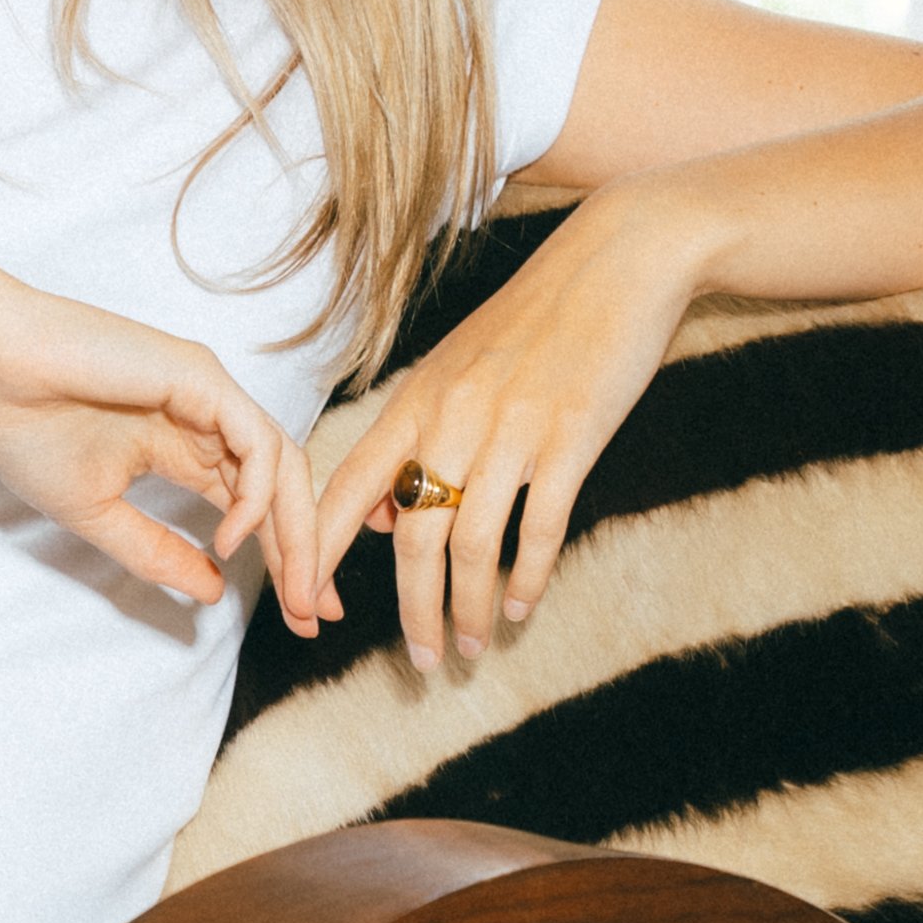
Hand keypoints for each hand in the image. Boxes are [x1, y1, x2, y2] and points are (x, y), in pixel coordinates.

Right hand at [0, 238, 323, 626]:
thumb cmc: (24, 428)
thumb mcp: (97, 514)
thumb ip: (156, 552)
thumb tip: (213, 592)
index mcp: (181, 447)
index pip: (251, 507)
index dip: (280, 560)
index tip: (299, 618)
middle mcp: (206, 419)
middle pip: (283, 489)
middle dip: (304, 554)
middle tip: (315, 615)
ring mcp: (209, 395)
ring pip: (284, 464)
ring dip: (297, 532)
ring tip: (294, 588)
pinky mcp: (202, 378)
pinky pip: (256, 440)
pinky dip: (257, 493)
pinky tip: (230, 534)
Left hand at [311, 183, 709, 666]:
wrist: (617, 261)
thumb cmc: (533, 322)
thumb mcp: (454, 370)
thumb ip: (413, 441)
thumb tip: (377, 518)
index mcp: (414, 404)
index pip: (344, 492)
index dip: (317, 557)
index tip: (305, 613)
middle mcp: (452, 419)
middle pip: (410, 537)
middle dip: (411, 610)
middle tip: (420, 661)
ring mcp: (511, 428)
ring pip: (471, 544)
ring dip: (469, 607)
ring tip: (472, 646)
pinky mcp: (570, 436)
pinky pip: (538, 526)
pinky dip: (527, 576)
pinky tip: (522, 607)